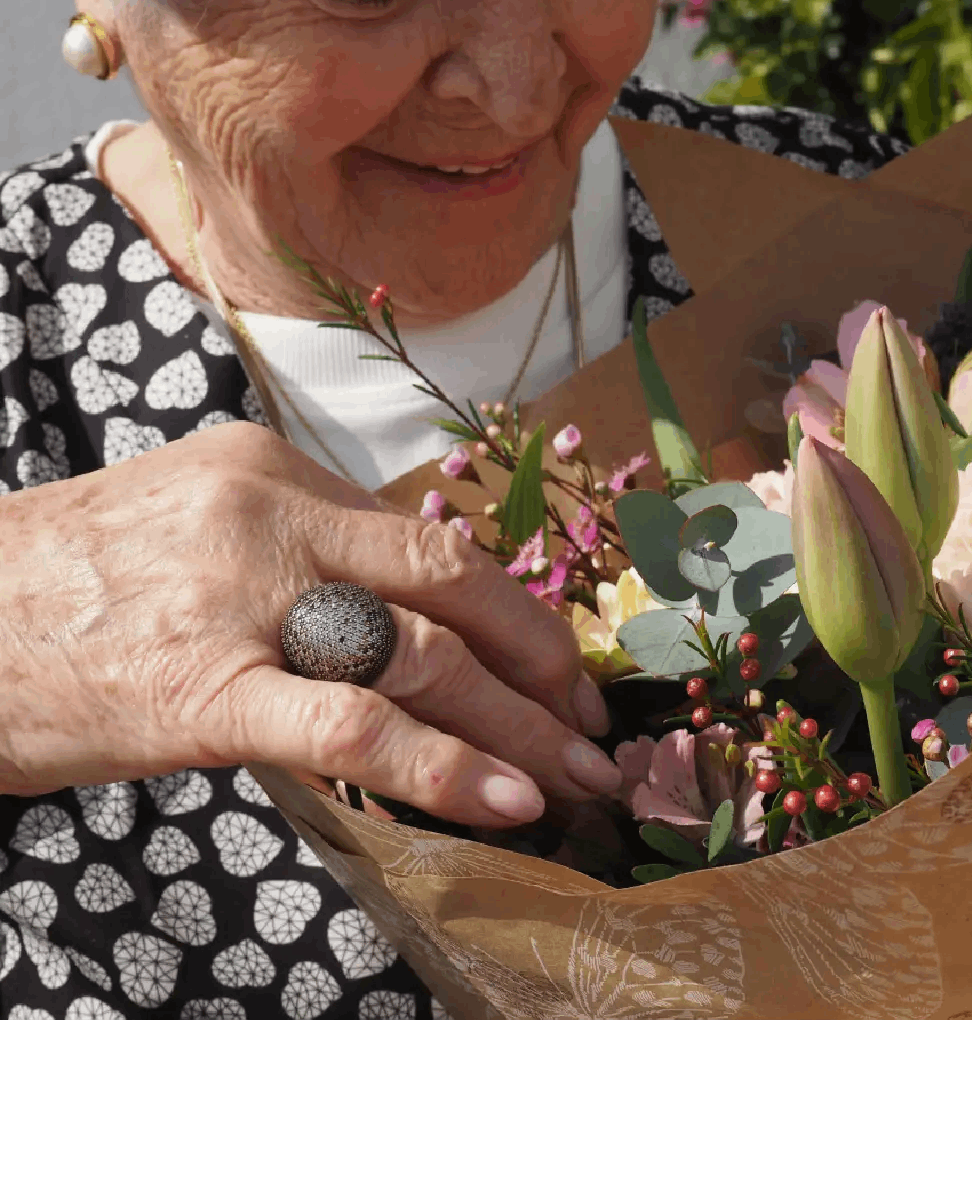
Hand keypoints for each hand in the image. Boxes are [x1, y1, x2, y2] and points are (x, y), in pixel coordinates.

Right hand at [0, 421, 616, 825]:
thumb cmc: (75, 581)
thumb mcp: (196, 522)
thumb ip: (305, 549)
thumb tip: (412, 609)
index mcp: (275, 468)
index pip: (429, 541)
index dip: (511, 610)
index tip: (554, 664)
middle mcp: (273, 514)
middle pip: (455, 584)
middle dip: (545, 659)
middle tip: (596, 722)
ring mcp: (243, 599)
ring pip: (426, 655)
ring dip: (523, 724)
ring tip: (583, 777)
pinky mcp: (209, 688)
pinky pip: (357, 727)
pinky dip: (447, 766)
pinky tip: (508, 802)